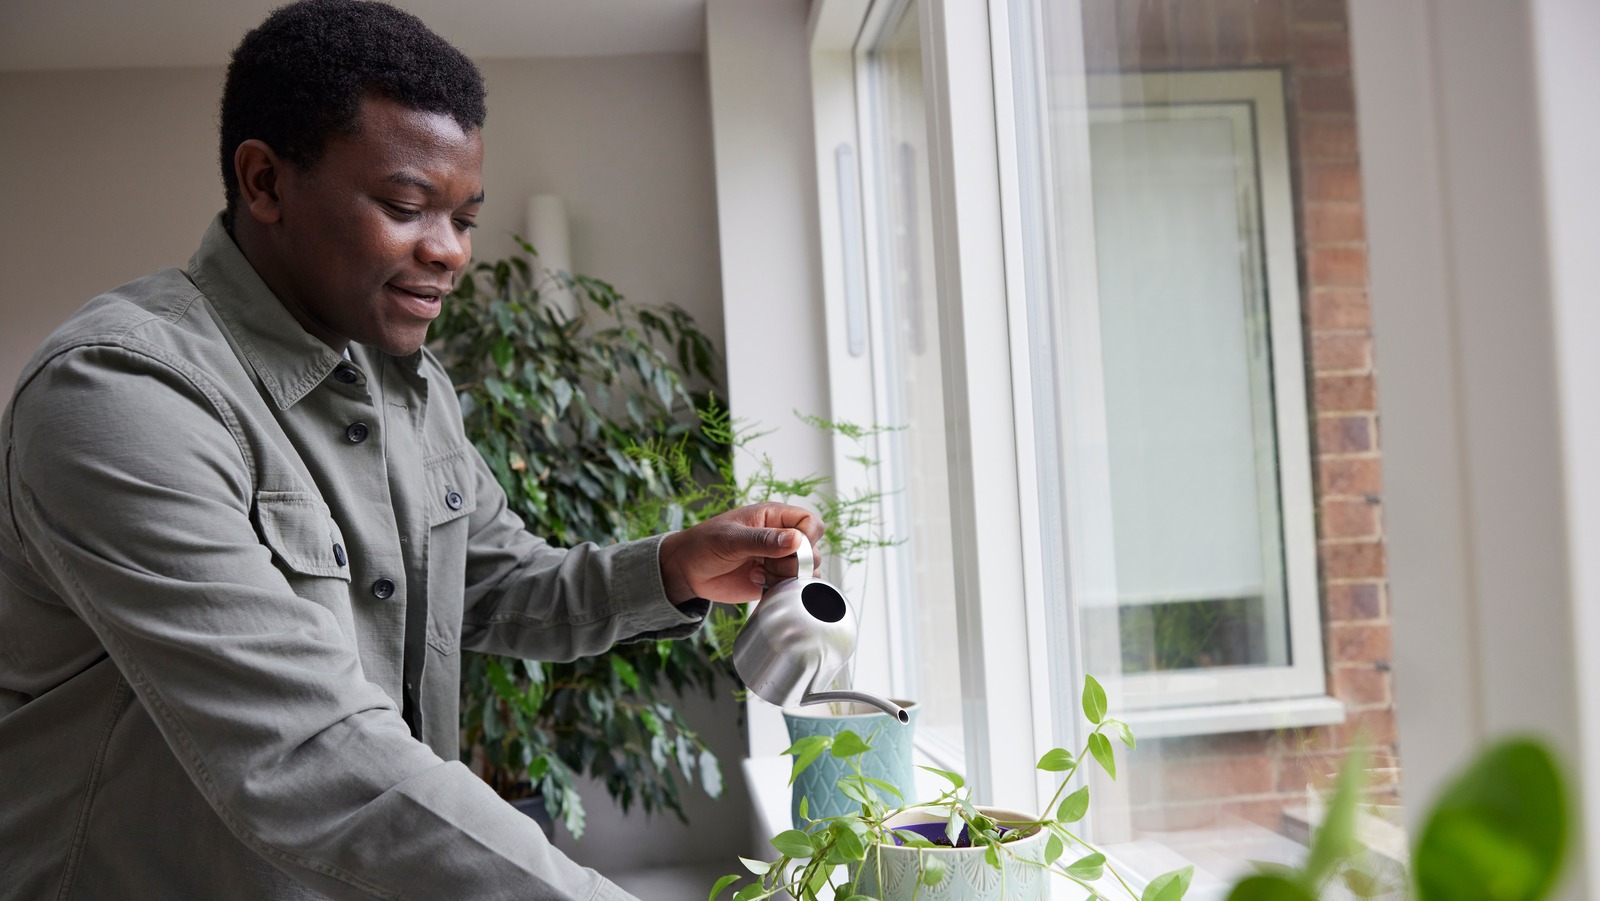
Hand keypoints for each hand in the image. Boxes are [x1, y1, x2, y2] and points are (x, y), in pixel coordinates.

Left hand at [657, 503, 824, 604]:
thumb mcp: (731, 539)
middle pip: (813, 551)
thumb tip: (797, 540)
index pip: (810, 522)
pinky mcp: (773, 580)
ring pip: (807, 571)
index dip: (809, 536)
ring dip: (787, 578)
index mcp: (773, 517)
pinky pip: (792, 587)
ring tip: (758, 575)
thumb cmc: (704, 545)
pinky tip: (758, 584)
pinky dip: (781, 589)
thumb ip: (763, 540)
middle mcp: (781, 538)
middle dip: (795, 563)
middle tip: (766, 565)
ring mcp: (778, 560)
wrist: (687, 571)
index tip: (793, 549)